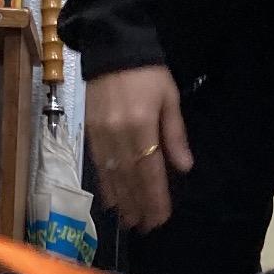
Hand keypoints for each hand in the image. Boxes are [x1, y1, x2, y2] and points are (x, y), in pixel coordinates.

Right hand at [86, 66, 193, 231]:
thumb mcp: (170, 97)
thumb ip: (175, 134)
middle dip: (139, 206)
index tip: (161, 218)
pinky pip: (98, 165)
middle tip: (147, 228)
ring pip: (113, 176)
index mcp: (141, 125)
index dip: (155, 197)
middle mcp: (118, 134)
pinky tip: (112, 202)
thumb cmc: (148, 72)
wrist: (111, 46)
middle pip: (130, 179)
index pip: (150, 171)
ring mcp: (101, 134)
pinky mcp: (89, 132)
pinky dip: (106, 186)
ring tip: (131, 222)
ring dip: (122, 202)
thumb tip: (184, 168)